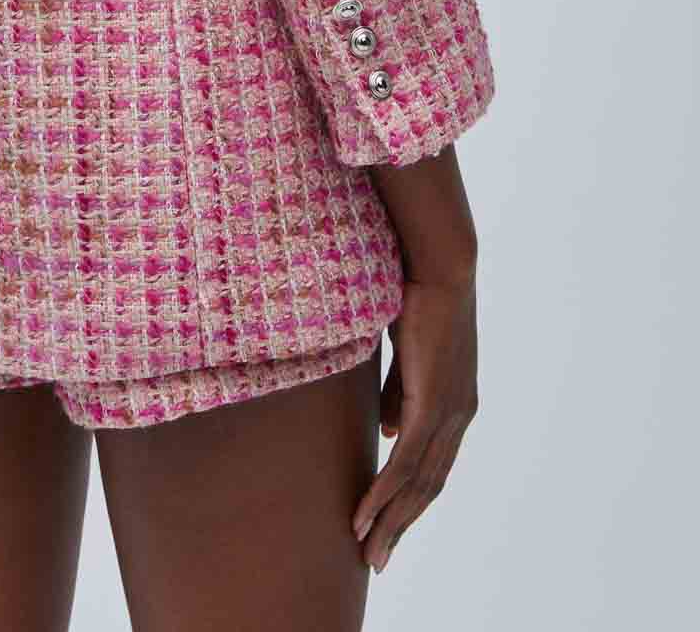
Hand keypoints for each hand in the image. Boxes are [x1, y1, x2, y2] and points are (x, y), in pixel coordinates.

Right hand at [351, 271, 479, 573]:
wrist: (439, 265)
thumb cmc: (419, 296)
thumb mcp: (407, 355)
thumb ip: (399, 393)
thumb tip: (386, 430)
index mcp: (455, 405)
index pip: (431, 465)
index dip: (409, 499)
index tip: (385, 526)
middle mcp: (458, 417)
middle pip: (427, 486)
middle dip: (400, 525)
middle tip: (376, 558)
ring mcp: (449, 413)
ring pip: (417, 483)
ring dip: (390, 520)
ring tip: (367, 550)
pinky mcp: (432, 404)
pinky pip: (406, 461)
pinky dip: (384, 493)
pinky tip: (364, 515)